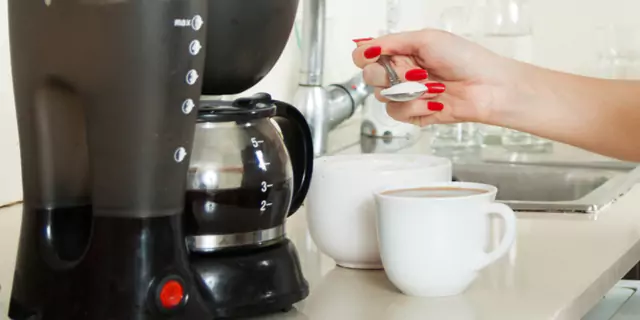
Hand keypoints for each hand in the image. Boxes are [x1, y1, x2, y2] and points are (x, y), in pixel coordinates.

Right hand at [352, 29, 520, 126]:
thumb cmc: (465, 59)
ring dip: (408, 91)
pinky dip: (415, 106)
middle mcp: (399, 72)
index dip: (366, 57)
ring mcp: (405, 93)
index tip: (380, 56)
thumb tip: (365, 45)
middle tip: (416, 72)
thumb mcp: (427, 39)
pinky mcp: (413, 113)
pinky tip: (434, 101)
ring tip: (433, 86)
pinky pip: (396, 112)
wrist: (488, 87)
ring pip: (381, 96)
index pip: (363, 55)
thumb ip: (392, 42)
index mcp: (400, 51)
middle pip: (369, 77)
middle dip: (392, 74)